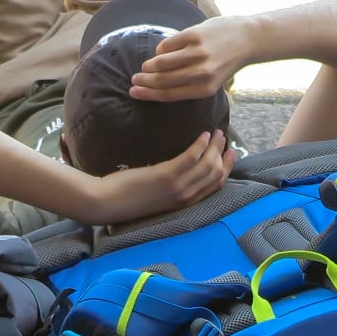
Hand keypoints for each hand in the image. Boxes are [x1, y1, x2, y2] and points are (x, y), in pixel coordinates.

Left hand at [82, 130, 235, 224]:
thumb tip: (179, 170)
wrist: (106, 203)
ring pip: (207, 165)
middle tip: (223, 136)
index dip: (226, 168)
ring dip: (214, 146)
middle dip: (223, 153)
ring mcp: (177, 188)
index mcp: (185, 203)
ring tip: (216, 132)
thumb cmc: (127, 198)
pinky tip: (203, 134)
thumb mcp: (156, 195)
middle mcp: (185, 197)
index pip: (215, 185)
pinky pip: (191, 158)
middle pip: (216, 174)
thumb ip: (171, 186)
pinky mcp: (166, 177)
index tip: (230, 153)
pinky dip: (200, 145)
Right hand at [129, 16, 252, 101]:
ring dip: (149, 65)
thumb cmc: (227, 61)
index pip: (168, 94)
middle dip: (144, 81)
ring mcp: (197, 53)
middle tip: (134, 80)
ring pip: (162, 62)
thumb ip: (190, 85)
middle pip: (162, 80)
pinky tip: (160, 51)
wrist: (248, 39)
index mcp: (204, 89)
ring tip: (145, 67)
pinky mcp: (194, 36)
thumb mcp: (212, 81)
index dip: (148, 95)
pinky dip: (160, 49)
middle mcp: (201, 73)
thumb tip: (159, 86)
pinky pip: (168, 45)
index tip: (134, 93)